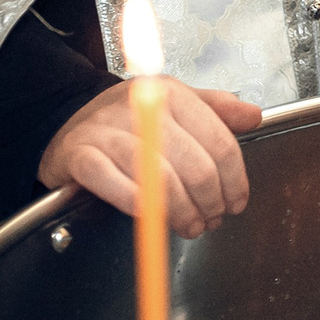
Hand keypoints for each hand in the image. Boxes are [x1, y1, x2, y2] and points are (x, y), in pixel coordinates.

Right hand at [37, 79, 262, 238]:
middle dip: (210, 201)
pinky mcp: (79, 155)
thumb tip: (253, 116)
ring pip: (160, 180)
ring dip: (181, 212)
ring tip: (189, 226)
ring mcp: (108, 130)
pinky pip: (117, 187)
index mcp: (172, 93)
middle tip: (212, 219)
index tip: (236, 202)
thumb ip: (217, 111)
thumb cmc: (128, 122)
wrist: (65, 121)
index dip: (234, 180)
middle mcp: (142, 106)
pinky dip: (140, 207)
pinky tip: (152, 219)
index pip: (219, 141)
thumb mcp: (177, 105)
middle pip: (195, 164)